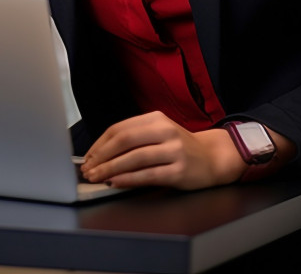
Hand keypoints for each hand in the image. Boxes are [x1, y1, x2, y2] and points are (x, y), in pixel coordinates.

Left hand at [80, 111, 247, 189]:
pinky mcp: (179, 170)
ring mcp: (173, 150)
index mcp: (156, 118)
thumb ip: (135, 138)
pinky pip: (148, 174)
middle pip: (124, 140)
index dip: (100, 143)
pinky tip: (116, 182)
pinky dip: (128, 179)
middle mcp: (165, 130)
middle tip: (88, 169)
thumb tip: (101, 154)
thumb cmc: (180, 147)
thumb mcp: (159, 133)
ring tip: (97, 177)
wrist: (213, 158)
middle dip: (102, 156)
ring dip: (111, 169)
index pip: (119, 128)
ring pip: (134, 158)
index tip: (88, 156)